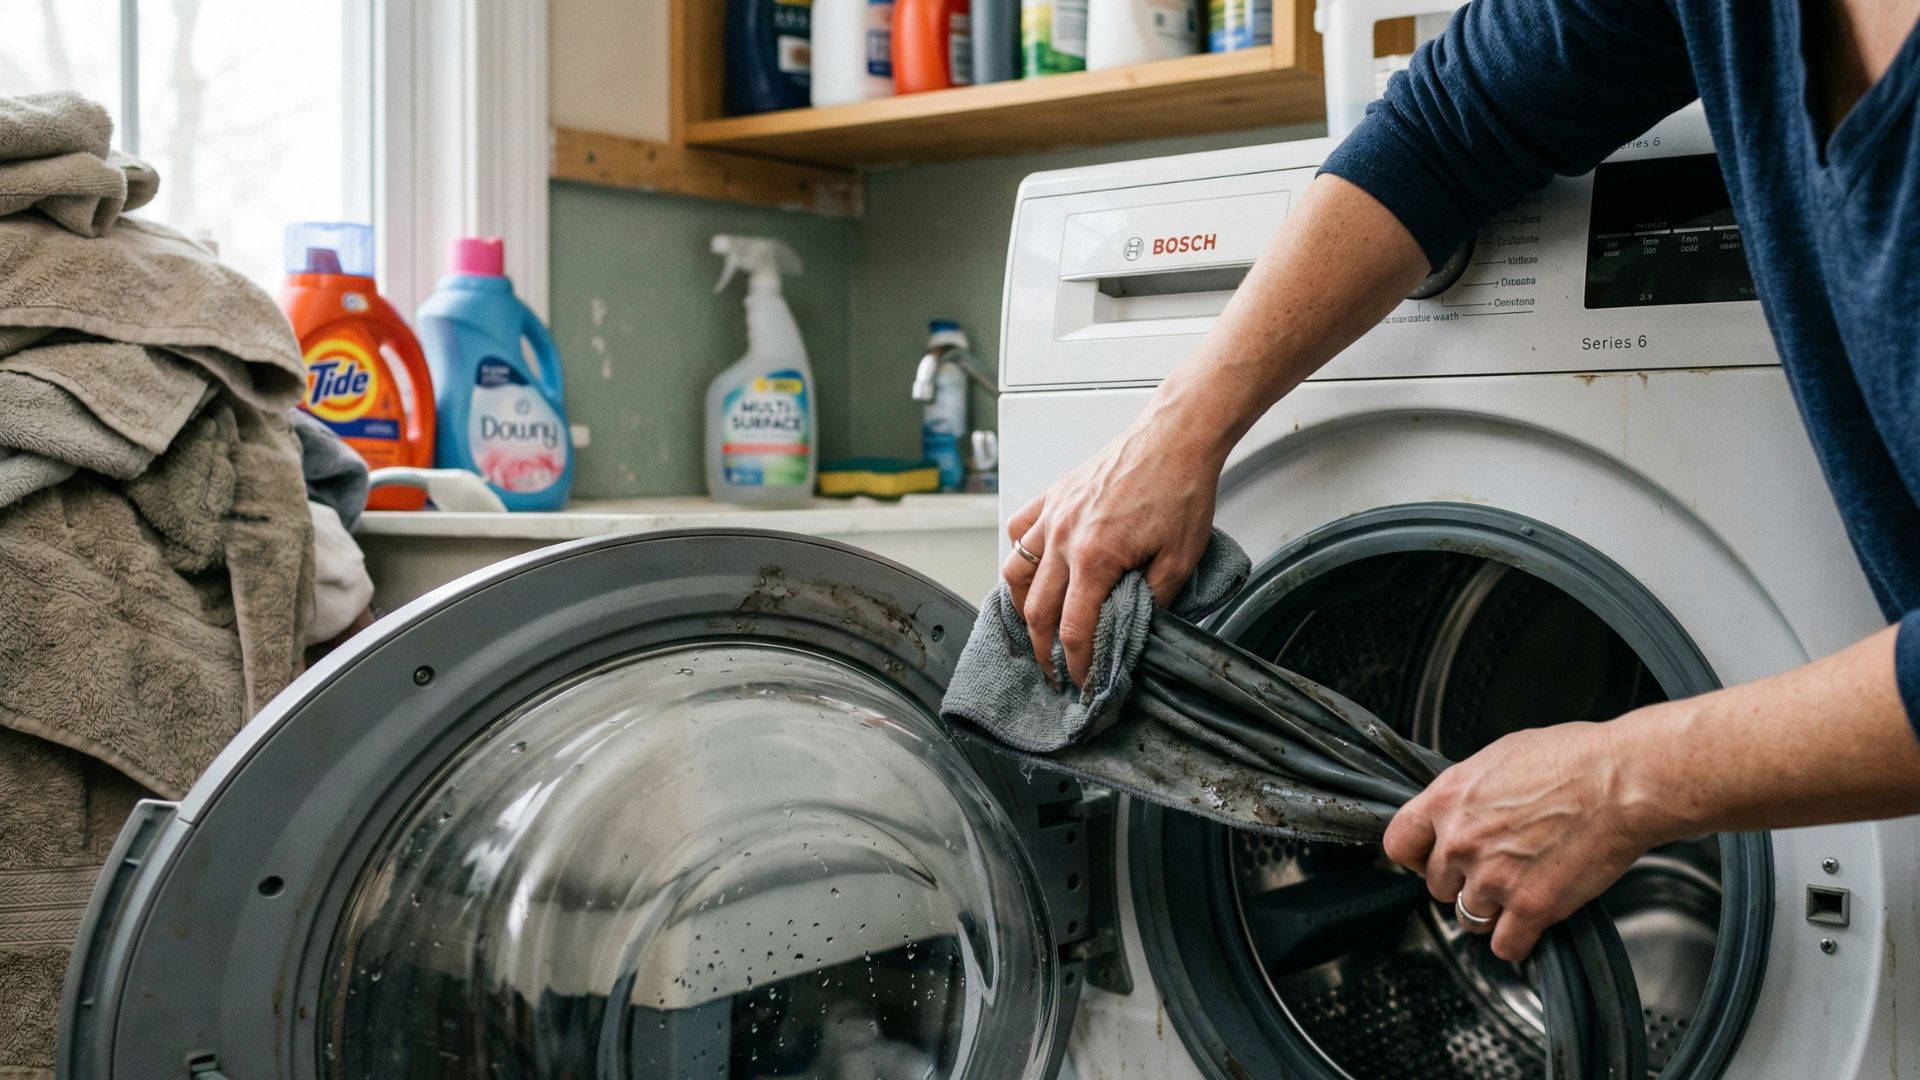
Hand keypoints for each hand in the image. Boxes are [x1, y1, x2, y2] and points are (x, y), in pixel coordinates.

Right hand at [1003, 407, 1224, 686]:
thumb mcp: (1181, 558)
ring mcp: (1053, 514)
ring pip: (1014, 571)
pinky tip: (1030, 567)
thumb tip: (1135, 628)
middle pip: (1036, 609)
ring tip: (1035, 626)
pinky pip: (1018, 530)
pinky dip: (1018, 555)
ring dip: (1021, 606)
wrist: (1176, 436)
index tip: (1080, 682)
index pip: (1074, 629)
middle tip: (1053, 669)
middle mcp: (1064, 537)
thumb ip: (1153, 601)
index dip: (1076, 664)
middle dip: (1042, 648)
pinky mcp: (1053, 495)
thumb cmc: (1181, 488)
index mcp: (1096, 558)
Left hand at [1382, 712, 1677, 961]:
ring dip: (1490, 910)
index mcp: (1448, 800)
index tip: (1430, 860)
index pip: (1399, 844)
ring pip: (1468, 917)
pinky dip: (1516, 939)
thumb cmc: (1573, 760)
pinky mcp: (1530, 906)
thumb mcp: (1499, 757)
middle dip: (1462, 881)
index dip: (1416, 856)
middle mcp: (1461, 841)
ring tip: (1517, 890)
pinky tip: (1530, 921)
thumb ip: (1468, 793)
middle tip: (1494, 869)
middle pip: (1437, 885)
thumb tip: (1459, 810)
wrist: (1622, 782)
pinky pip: (1504, 944)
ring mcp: (1493, 877)